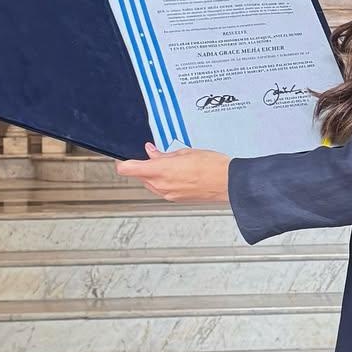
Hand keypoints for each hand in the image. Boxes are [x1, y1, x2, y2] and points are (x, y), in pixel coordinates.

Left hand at [115, 143, 231, 202]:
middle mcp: (161, 185)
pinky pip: (162, 189)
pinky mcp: (176, 199)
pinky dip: (164, 181)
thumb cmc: (211, 166)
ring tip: (170, 163)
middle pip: (139, 176)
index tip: (124, 158)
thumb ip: (163, 154)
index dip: (123, 162)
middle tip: (153, 155)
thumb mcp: (184, 152)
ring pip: (150, 183)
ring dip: (153, 174)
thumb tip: (152, 152)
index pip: (128, 169)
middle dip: (143, 166)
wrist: (228, 182)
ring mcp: (168, 194)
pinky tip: (176, 173)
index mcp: (160, 171)